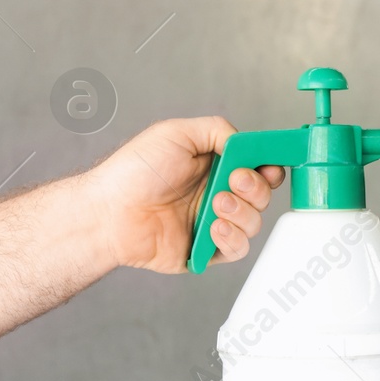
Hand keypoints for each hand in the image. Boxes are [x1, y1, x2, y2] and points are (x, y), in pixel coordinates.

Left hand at [85, 117, 284, 273]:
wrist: (110, 211)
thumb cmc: (133, 172)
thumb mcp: (176, 133)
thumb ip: (217, 130)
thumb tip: (245, 143)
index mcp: (214, 167)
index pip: (258, 167)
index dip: (269, 166)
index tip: (269, 164)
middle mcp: (218, 194)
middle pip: (262, 195)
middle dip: (255, 187)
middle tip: (234, 180)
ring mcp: (214, 222)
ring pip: (254, 222)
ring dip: (242, 211)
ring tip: (215, 204)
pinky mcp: (208, 250)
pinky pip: (239, 249)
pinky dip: (232, 237)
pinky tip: (213, 226)